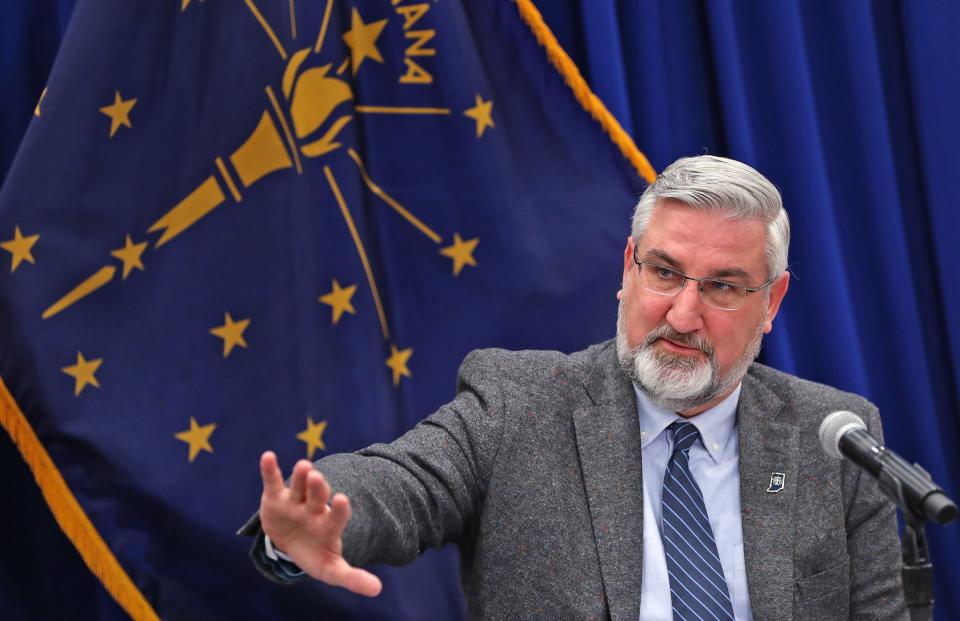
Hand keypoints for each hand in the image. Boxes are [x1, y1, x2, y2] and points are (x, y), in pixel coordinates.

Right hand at [258, 451, 382, 595]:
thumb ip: (352, 577)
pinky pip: (273, 482)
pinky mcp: (275, 498)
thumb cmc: (315, 555)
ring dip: (301, 476)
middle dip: (318, 487)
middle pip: (318, 495)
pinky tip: (267, 456)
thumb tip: (377, 590)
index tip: (343, 500)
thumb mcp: (331, 570)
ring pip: (299, 486)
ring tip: (303, 466)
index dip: (340, 509)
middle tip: (318, 477)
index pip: (338, 515)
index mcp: (328, 524)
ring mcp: (295, 502)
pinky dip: (269, 469)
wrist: (292, 545)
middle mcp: (314, 509)